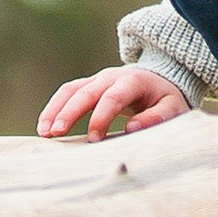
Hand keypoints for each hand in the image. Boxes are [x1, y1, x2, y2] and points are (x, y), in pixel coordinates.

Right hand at [39, 66, 191, 140]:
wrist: (159, 82)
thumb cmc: (165, 101)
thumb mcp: (172, 108)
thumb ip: (156, 117)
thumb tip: (131, 129)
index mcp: (134, 80)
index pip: (112, 97)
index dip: (101, 118)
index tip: (94, 140)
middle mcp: (111, 76)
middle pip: (85, 91)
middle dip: (69, 112)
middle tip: (56, 133)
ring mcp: (97, 79)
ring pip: (70, 90)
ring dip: (55, 110)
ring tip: (44, 133)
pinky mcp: (88, 86)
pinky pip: (66, 94)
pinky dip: (53, 109)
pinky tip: (45, 128)